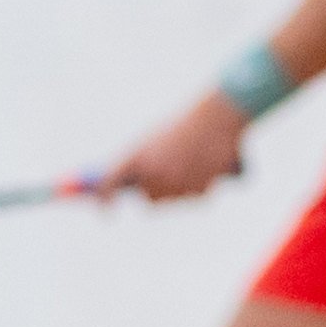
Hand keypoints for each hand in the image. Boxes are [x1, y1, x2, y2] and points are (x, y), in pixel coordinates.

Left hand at [99, 94, 248, 203]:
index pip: (110, 184)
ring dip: (182, 185)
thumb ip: (141, 162)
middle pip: (150, 198)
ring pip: (175, 197)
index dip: (106, 200)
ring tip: (193, 157)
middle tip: (167, 173)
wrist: (219, 113)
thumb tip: (132, 184)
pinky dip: (204, 183)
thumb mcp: (157, 138)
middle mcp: (153, 174)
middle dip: (157, 190)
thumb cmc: (186, 122)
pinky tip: (209, 163)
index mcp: (136, 156)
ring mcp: (176, 184)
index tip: (108, 213)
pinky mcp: (199, 192)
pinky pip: (197, 196)